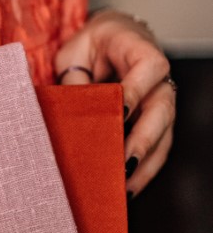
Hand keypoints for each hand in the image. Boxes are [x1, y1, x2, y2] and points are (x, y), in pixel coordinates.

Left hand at [54, 9, 175, 195]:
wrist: (108, 42)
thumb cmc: (90, 46)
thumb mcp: (74, 53)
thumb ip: (74, 79)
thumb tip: (68, 113)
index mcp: (140, 49)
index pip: (148, 68)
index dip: (136, 92)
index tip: (121, 113)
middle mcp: (159, 79)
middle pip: (162, 110)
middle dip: (144, 139)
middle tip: (124, 164)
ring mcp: (160, 103)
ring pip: (163, 136)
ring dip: (145, 165)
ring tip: (124, 189)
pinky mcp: (156, 125)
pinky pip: (157, 150)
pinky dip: (144, 171)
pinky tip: (127, 190)